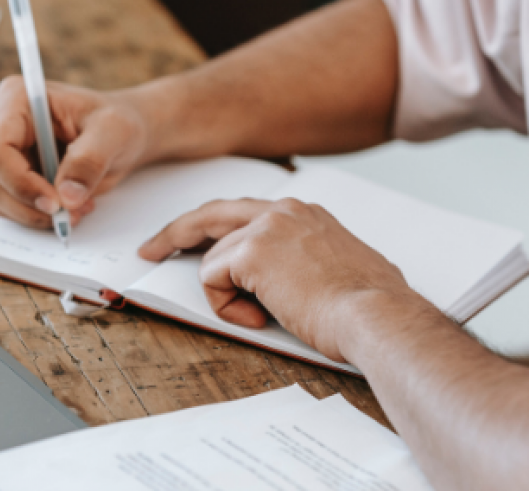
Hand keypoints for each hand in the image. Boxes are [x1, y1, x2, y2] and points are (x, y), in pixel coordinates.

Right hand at [0, 77, 148, 228]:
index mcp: (16, 97)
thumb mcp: (112, 132)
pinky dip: (35, 214)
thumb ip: (89, 160)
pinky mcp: (2, 173)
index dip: (20, 182)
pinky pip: (6, 205)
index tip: (54, 203)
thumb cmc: (113, 122)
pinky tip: (66, 205)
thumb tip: (67, 196)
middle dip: (30, 204)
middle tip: (70, 213)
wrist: (115, 135)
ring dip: (35, 213)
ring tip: (77, 207)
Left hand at [138, 198, 415, 362]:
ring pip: (213, 258)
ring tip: (262, 316)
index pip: (245, 212)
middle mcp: (284, 211)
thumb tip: (315, 281)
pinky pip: (212, 280)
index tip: (194, 241)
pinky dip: (226, 306)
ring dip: (227, 295)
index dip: (215, 229)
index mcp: (305, 214)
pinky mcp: (250, 252)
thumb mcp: (345, 270)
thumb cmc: (369, 306)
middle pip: (212, 213)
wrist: (376, 315)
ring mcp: (266, 228)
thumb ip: (318, 263)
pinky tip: (260, 317)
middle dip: (176, 232)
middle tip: (152, 249)